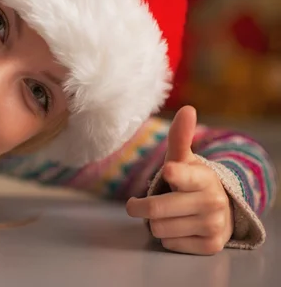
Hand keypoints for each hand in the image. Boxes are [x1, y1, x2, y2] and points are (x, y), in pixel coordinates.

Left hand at [126, 106, 233, 254]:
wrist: (222, 211)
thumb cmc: (192, 182)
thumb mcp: (184, 160)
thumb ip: (179, 138)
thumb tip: (187, 108)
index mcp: (203, 177)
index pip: (183, 176)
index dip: (174, 175)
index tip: (169, 172)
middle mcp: (211, 202)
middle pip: (155, 210)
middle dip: (138, 208)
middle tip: (133, 205)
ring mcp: (213, 225)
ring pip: (159, 229)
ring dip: (155, 223)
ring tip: (167, 215)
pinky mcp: (209, 246)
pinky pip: (169, 244)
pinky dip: (167, 237)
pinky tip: (179, 228)